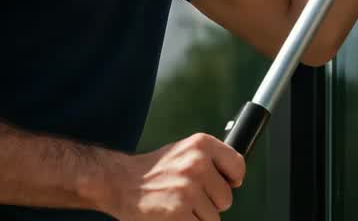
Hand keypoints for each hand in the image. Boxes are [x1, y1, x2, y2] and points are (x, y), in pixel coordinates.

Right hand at [108, 133, 245, 219]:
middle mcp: (197, 164)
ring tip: (177, 205)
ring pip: (214, 218)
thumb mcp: (183, 151)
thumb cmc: (153, 171)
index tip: (224, 184)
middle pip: (226, 198)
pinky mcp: (179, 213)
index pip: (237, 166)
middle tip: (187, 197)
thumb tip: (234, 178)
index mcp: (201, 144)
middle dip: (210, 203)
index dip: (232, 180)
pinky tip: (174, 216)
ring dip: (197, 217)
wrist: (119, 182)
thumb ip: (209, 161)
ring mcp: (188, 189)